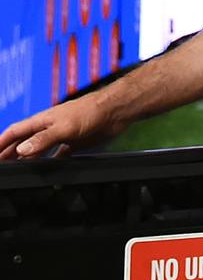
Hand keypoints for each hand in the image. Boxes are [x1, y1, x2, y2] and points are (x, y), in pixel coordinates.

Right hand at [0, 92, 121, 159]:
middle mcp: (50, 127)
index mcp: (43, 120)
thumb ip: (43, 139)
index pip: (16, 131)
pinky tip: (47, 169)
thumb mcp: (64, 127)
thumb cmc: (90, 111)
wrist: (115, 110)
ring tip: (17, 168)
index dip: (2, 142)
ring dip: (27, 158)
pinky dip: (51, 162)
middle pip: (24, 141)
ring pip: (39, 148)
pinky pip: (58, 154)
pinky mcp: (75, 142)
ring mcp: (62, 134)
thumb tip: (22, 150)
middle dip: (10, 152)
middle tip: (1, 165)